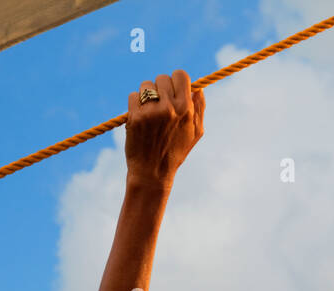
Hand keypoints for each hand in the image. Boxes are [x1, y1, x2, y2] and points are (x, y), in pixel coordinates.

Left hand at [125, 70, 205, 187]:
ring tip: (149, 112)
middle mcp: (169, 108)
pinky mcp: (135, 117)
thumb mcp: (196, 133)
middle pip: (162, 78)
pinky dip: (135, 104)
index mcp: (186, 109)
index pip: (180, 75)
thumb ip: (199, 108)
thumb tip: (198, 88)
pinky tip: (140, 118)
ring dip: (146, 95)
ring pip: (146, 85)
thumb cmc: (175, 152)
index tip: (172, 89)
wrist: (152, 173)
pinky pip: (133, 96)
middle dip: (160, 88)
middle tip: (159, 104)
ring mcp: (151, 112)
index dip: (176, 80)